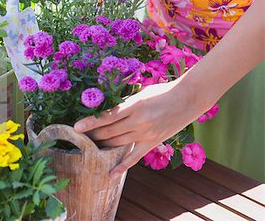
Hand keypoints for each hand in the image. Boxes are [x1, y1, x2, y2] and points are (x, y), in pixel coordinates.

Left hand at [74, 80, 208, 177]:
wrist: (189, 98)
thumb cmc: (162, 91)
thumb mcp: (140, 92)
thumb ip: (124, 103)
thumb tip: (106, 111)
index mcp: (134, 105)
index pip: (107, 116)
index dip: (90, 122)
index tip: (76, 127)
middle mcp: (138, 121)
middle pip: (109, 132)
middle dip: (93, 135)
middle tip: (80, 138)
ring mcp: (146, 133)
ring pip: (118, 143)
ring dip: (103, 147)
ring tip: (89, 149)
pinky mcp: (153, 142)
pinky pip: (135, 157)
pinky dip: (122, 166)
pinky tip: (110, 173)